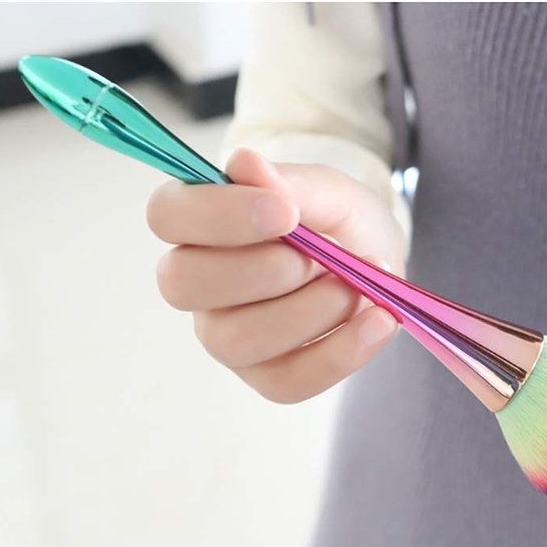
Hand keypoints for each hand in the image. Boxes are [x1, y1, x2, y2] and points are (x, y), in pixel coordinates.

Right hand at [146, 148, 405, 402]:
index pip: (167, 216)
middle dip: (264, 270)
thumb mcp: (326, 190)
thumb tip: (244, 163)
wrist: (371, 258)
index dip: (219, 215)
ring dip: (309, 311)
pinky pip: (287, 382)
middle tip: (320, 256)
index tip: (285, 212)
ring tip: (356, 286)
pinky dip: (341, 353)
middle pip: (184, 284)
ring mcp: (226, 336)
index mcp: (198, 224)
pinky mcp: (267, 376)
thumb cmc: (333, 219)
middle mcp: (199, 285)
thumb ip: (289, 181)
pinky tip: (378, 320)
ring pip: (237, 339)